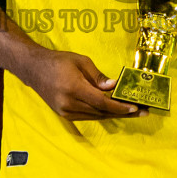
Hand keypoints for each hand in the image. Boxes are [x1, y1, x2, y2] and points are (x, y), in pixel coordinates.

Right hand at [21, 47, 146, 120]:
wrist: (33, 69)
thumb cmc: (59, 61)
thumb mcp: (81, 61)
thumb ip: (98, 76)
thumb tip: (114, 87)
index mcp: (73, 88)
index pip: (101, 102)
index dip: (119, 106)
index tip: (135, 107)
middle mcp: (69, 103)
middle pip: (101, 112)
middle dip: (123, 112)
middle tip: (143, 112)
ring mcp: (65, 112)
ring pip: (96, 116)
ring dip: (115, 114)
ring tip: (133, 111)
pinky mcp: (64, 114)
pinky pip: (88, 116)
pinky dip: (102, 113)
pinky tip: (114, 110)